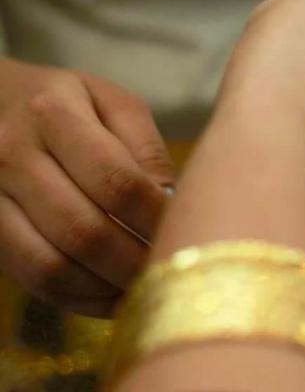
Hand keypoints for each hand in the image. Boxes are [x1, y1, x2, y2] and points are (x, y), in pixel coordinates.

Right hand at [0, 58, 173, 316]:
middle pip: (84, 230)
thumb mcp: (112, 104)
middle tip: (174, 272)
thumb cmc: (68, 104)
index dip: (156, 218)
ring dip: (108, 288)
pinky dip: (80, 299)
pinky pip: (33, 279)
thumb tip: (173, 202)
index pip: (116, 181)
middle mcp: (11, 155)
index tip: (188, 231)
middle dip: (136, 262)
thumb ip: (145, 148)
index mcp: (54, 114)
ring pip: (52, 265)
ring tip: (149, 288)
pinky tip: (115, 297)